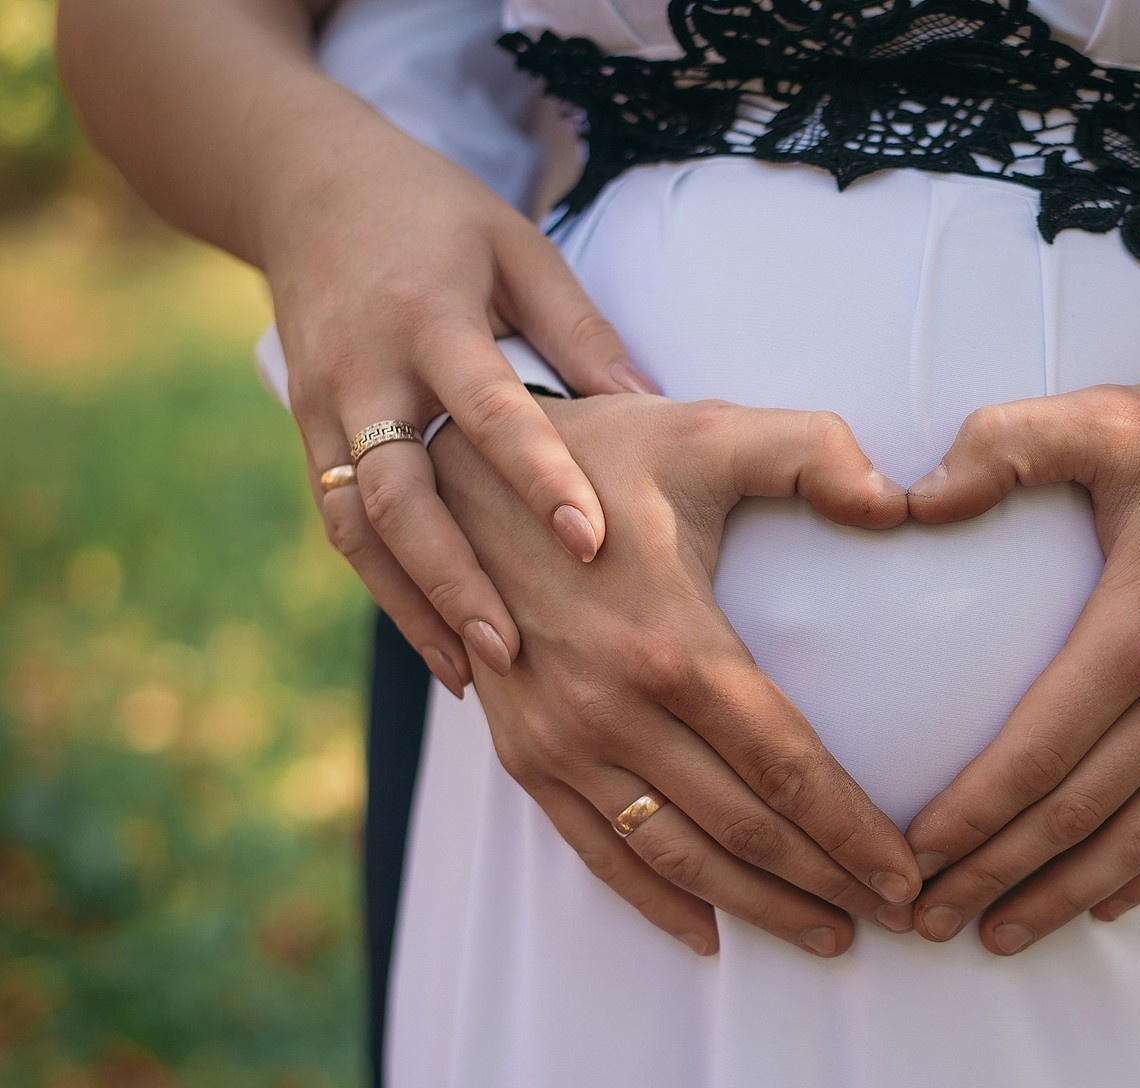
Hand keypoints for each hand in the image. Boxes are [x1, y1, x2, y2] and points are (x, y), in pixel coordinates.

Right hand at [266, 110, 660, 697]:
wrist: (308, 188)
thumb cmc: (441, 217)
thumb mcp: (520, 250)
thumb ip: (580, 334)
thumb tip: (658, 415)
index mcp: (429, 319)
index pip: (487, 411)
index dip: (539, 477)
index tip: (590, 543)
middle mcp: (366, 373)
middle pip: (402, 493)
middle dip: (457, 577)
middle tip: (517, 649)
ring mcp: (325, 410)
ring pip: (359, 526)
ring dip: (415, 605)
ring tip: (476, 674)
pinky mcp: (309, 436)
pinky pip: (342, 527)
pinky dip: (388, 592)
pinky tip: (440, 649)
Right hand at [430, 394, 921, 956]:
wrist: (455, 470)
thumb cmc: (604, 451)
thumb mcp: (711, 432)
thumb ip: (814, 452)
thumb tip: (898, 501)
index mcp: (671, 643)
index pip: (786, 766)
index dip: (853, 831)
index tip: (910, 875)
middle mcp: (611, 710)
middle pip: (743, 828)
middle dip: (827, 883)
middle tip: (899, 919)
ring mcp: (558, 742)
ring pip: (676, 855)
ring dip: (757, 907)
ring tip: (828, 937)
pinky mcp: (521, 756)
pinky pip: (595, 850)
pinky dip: (655, 900)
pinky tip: (709, 935)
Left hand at [899, 378, 1139, 953]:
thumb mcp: (1109, 416)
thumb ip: (1004, 445)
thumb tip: (912, 498)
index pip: (1033, 755)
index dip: (967, 819)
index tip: (908, 860)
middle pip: (1076, 815)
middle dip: (993, 876)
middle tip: (925, 921)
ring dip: (1065, 895)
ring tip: (997, 935)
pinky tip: (1106, 903)